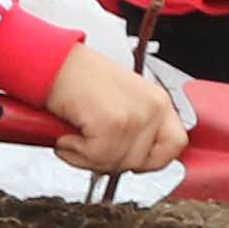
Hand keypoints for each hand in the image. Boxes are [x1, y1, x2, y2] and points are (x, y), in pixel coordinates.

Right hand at [42, 44, 192, 177]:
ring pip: (118, 163)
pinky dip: (75, 153)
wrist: (52, 63)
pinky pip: (98, 157)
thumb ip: (136, 132)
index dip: (153, 160)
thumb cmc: (79, 81)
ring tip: (74, 137)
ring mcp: (136, 114)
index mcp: (159, 102)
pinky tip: (67, 136)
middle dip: (109, 161)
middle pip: (142, 161)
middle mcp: (153, 106)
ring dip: (87, 158)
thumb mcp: (121, 104)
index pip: (176, 144)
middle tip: (87, 147)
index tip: (130, 160)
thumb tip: (135, 164)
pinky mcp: (113, 121)